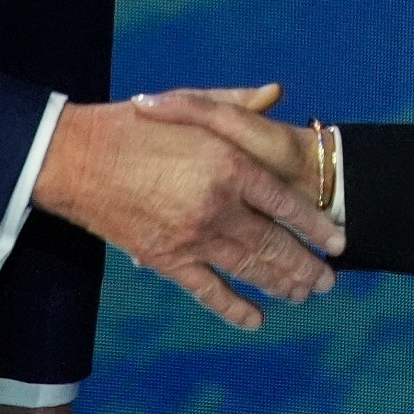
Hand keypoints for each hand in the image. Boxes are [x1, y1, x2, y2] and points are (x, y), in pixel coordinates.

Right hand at [33, 84, 343, 329]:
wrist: (76, 159)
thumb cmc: (134, 125)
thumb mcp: (189, 103)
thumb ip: (236, 103)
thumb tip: (274, 93)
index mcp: (228, 164)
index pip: (285, 203)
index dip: (314, 225)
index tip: (337, 241)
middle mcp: (217, 205)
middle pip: (274, 244)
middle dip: (305, 265)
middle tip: (328, 280)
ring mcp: (193, 236)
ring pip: (248, 269)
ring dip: (281, 285)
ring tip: (304, 294)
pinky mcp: (166, 258)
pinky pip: (208, 290)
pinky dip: (234, 308)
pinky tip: (256, 319)